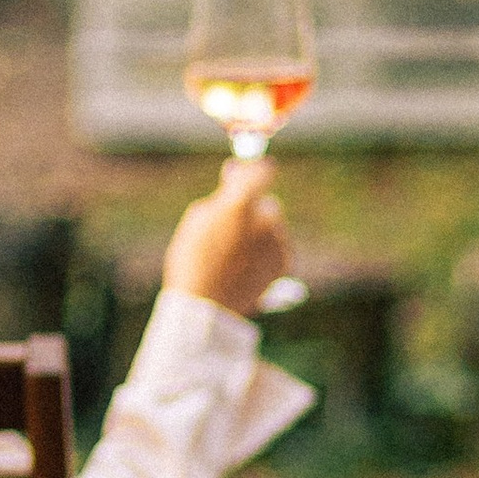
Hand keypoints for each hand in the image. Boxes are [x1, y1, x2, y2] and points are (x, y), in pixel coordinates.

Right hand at [161, 156, 294, 316]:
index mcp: (242, 203)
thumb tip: (236, 172)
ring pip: (270, 227)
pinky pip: (276, 247)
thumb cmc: (193, 259)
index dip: (255, 171)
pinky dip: (264, 253)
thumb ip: (222, 194)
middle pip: (266, 203)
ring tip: (232, 256)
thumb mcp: (198, 218)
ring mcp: (278, 241)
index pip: (263, 172)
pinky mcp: (285, 261)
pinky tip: (244, 267)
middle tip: (232, 227)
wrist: (205, 306)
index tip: (247, 176)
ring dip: (257, 233)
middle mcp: (266, 218)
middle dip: (253, 211)